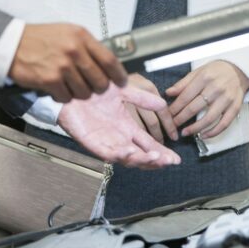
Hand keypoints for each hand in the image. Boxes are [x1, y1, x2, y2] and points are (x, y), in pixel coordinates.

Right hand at [9, 23, 126, 101]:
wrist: (12, 44)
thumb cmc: (40, 38)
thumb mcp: (67, 33)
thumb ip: (86, 46)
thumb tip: (105, 64)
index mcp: (81, 36)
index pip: (109, 59)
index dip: (118, 74)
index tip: (121, 81)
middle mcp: (74, 50)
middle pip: (100, 80)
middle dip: (98, 88)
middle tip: (92, 87)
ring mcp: (63, 66)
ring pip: (84, 92)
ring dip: (78, 92)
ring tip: (69, 84)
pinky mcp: (50, 80)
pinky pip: (66, 97)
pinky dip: (63, 96)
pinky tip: (56, 87)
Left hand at [59, 84, 181, 168]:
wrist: (72, 86)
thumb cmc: (94, 89)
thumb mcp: (123, 90)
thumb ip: (142, 98)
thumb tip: (163, 103)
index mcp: (127, 127)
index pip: (148, 144)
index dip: (162, 151)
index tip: (175, 158)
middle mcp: (118, 137)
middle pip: (140, 155)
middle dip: (155, 159)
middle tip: (169, 161)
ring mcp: (105, 141)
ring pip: (126, 157)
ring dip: (141, 159)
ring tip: (155, 157)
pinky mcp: (91, 142)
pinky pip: (106, 152)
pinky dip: (118, 154)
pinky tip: (129, 151)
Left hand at [166, 60, 248, 139]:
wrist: (239, 70)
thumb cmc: (216, 71)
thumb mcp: (198, 71)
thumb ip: (183, 83)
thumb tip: (168, 92)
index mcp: (205, 77)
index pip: (186, 96)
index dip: (175, 107)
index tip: (168, 114)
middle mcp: (216, 88)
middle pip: (195, 108)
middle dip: (181, 119)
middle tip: (173, 125)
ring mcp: (227, 99)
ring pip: (209, 118)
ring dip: (195, 128)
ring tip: (185, 132)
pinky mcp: (235, 108)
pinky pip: (224, 124)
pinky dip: (213, 132)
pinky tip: (203, 135)